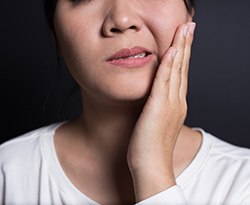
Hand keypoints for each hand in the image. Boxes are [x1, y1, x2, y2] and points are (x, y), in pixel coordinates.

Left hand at [127, 22, 195, 201]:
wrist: (151, 168)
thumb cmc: (151, 148)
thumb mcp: (157, 124)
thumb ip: (159, 109)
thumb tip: (156, 101)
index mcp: (176, 105)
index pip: (180, 75)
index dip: (183, 56)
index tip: (183, 40)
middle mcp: (176, 102)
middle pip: (182, 68)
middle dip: (185, 45)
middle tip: (189, 26)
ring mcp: (169, 104)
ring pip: (176, 71)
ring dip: (180, 48)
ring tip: (184, 29)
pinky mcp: (158, 108)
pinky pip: (164, 82)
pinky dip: (169, 65)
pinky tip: (172, 50)